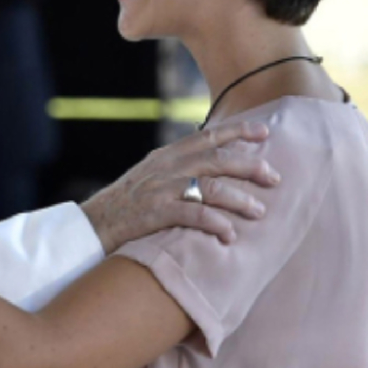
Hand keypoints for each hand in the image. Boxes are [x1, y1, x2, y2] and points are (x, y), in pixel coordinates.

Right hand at [81, 122, 276, 251]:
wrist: (93, 223)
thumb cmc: (127, 203)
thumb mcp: (151, 175)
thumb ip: (178, 167)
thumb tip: (211, 165)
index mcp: (168, 155)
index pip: (208, 136)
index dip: (238, 131)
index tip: (265, 132)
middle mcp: (167, 167)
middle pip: (217, 160)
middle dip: (250, 166)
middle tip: (275, 178)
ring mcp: (161, 189)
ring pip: (211, 188)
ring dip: (239, 199)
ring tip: (259, 211)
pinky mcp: (156, 213)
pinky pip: (193, 215)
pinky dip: (215, 223)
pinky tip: (230, 235)